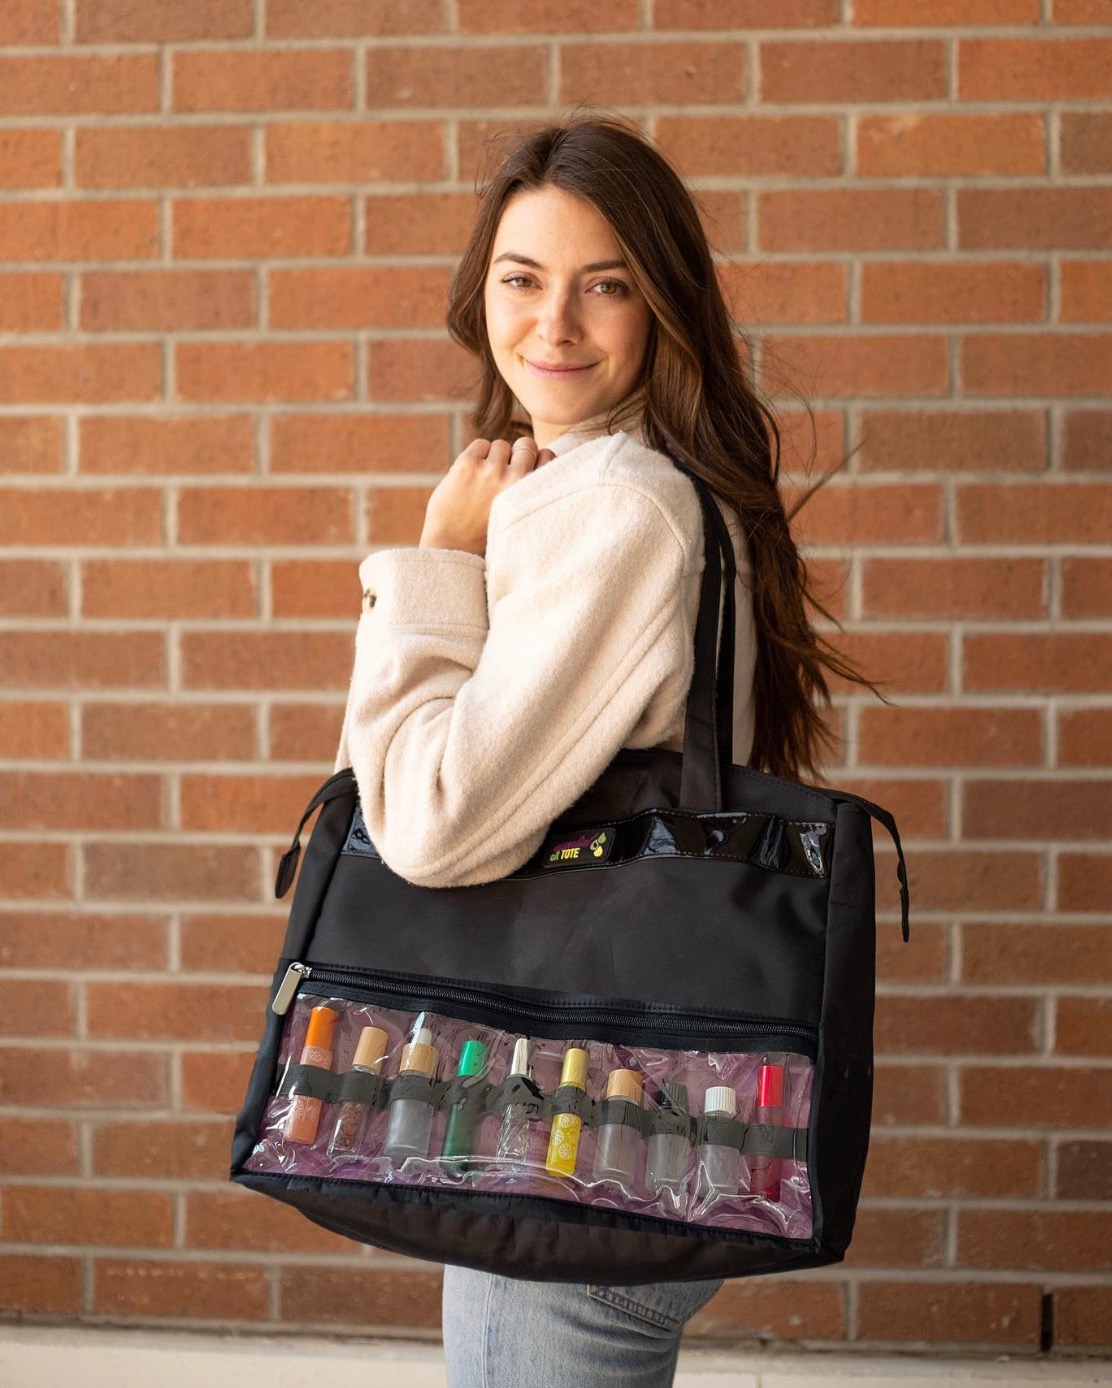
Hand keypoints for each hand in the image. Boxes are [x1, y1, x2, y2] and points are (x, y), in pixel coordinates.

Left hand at [419, 437, 554, 556]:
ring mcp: (491, 470)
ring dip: (494, 457)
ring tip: (485, 479)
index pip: (548, 456)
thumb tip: (534, 464)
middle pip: (526, 445)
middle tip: (503, 474)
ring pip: (501, 446)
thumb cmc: (488, 540)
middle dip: (517, 455)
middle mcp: (515, 479)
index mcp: (532, 494)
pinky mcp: (467, 465)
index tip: (526, 469)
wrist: (454, 549)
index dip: (536, 459)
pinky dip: (477, 455)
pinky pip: (480, 445)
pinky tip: (471, 475)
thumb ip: (528, 494)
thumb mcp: (519, 519)